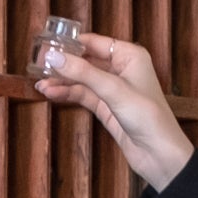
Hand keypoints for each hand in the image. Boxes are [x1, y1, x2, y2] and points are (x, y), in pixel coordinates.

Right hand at [35, 32, 197, 191]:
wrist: (159, 154)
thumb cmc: (147, 117)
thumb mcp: (114, 90)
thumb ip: (83, 73)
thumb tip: (54, 57)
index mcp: (130, 56)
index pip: (95, 42)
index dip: (71, 44)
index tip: (47, 46)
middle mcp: (122, 69)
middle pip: (86, 60)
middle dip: (64, 63)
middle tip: (38, 64)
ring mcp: (113, 89)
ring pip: (82, 79)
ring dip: (62, 80)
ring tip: (40, 83)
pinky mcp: (106, 107)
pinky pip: (83, 95)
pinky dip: (67, 93)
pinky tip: (51, 93)